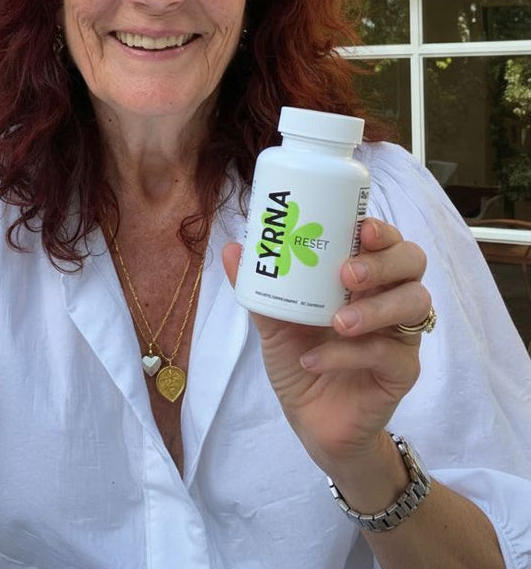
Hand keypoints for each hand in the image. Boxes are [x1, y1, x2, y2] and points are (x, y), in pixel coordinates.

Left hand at [222, 217, 430, 476]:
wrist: (310, 420)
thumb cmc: (300, 357)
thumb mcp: (275, 322)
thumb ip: (260, 288)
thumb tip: (232, 249)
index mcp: (363, 277)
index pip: (387, 240)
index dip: (381, 229)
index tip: (361, 227)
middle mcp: (389, 298)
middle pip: (412, 261)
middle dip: (383, 262)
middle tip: (346, 274)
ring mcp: (400, 334)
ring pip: (415, 303)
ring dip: (376, 308)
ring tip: (337, 322)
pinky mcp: (402, 372)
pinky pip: (389, 355)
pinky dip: (349, 355)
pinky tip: (314, 360)